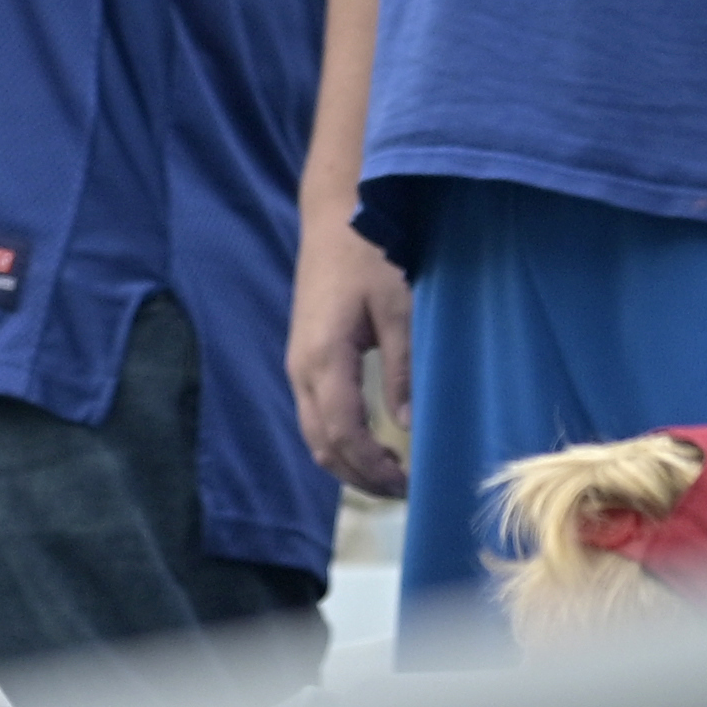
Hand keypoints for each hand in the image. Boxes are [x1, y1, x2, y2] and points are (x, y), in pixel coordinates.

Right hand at [291, 215, 415, 496]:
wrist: (334, 215)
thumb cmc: (370, 254)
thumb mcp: (399, 308)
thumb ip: (402, 370)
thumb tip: (406, 429)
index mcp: (324, 359)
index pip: (343, 435)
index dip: (373, 469)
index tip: (410, 484)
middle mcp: (300, 368)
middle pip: (321, 445)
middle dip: (360, 477)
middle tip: (405, 490)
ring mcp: (296, 363)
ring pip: (313, 434)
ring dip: (347, 462)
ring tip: (391, 474)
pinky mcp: (302, 357)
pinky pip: (314, 414)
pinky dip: (339, 440)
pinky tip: (371, 442)